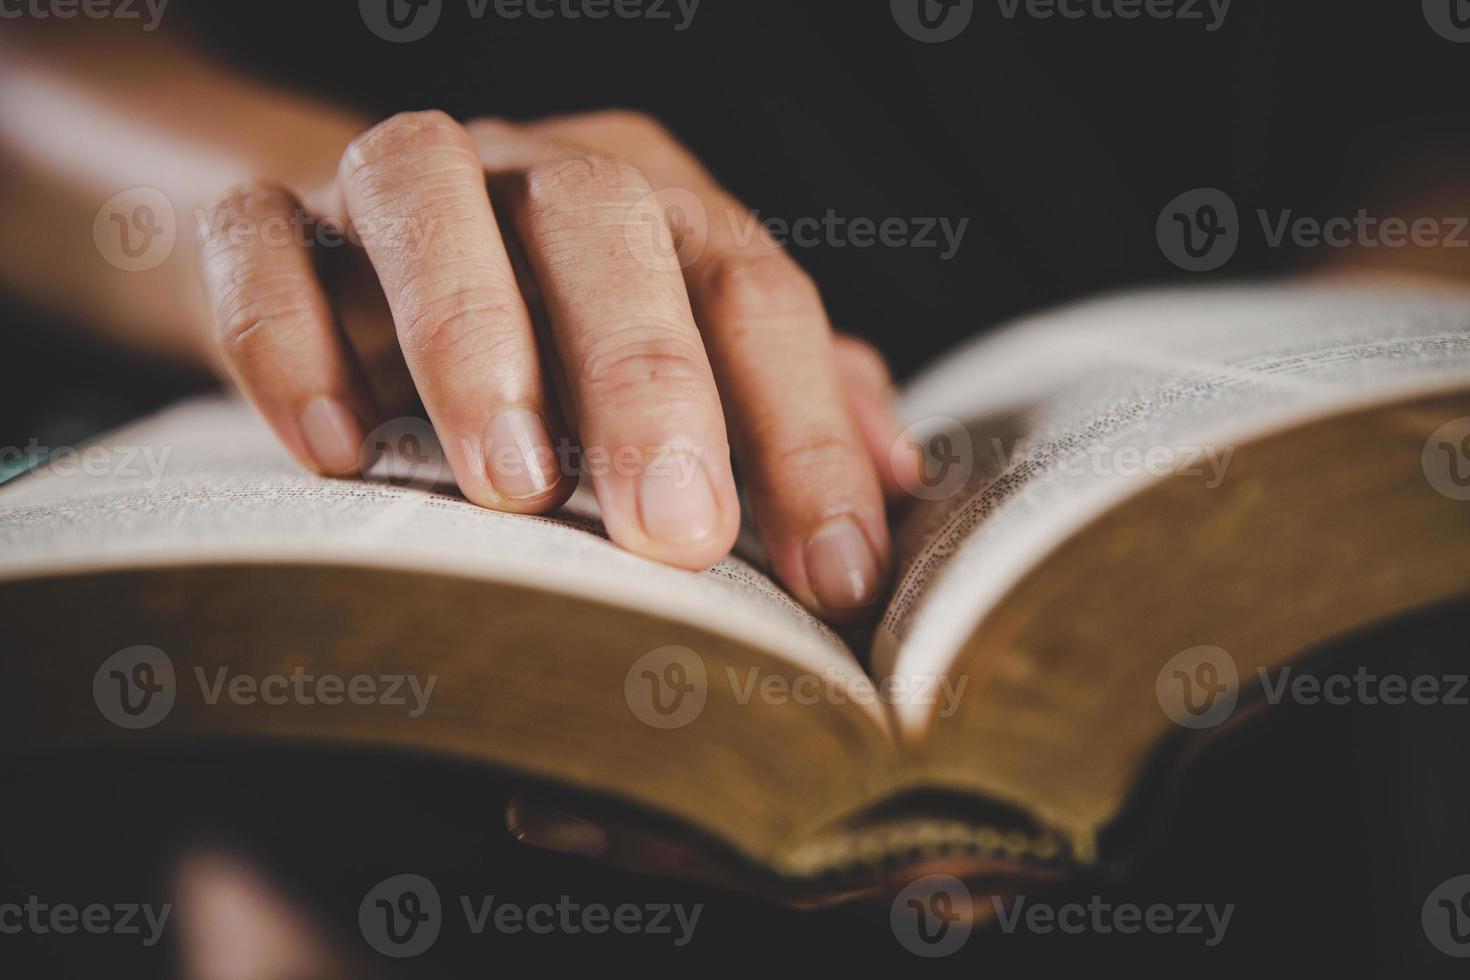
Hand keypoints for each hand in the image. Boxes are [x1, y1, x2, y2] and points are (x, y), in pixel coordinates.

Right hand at [198, 110, 914, 620]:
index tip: (834, 578)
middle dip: (648, 379)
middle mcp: (537, 170)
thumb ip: (792, 405)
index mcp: (660, 205)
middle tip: (678, 533)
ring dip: (471, 335)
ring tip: (509, 487)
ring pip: (428, 195)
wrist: (368, 260)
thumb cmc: (563, 337)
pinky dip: (289, 338)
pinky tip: (329, 452)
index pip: (756, 291)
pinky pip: (260, 241)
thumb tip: (900, 482)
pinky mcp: (271, 214)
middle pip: (604, 222)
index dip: (804, 433)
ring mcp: (398, 182)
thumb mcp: (690, 365)